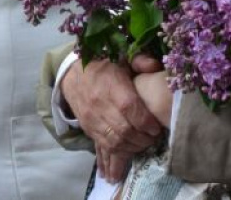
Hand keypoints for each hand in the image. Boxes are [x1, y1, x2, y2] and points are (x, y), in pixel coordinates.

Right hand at [60, 58, 163, 181]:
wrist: (73, 76)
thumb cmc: (104, 66)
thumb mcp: (122, 58)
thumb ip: (140, 61)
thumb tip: (155, 67)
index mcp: (112, 86)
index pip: (131, 109)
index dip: (146, 122)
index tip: (157, 128)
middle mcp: (101, 105)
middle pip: (124, 130)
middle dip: (142, 139)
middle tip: (153, 139)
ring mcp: (93, 120)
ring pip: (114, 142)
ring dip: (131, 149)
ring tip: (143, 147)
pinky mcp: (89, 130)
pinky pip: (102, 148)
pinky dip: (112, 159)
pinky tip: (117, 172)